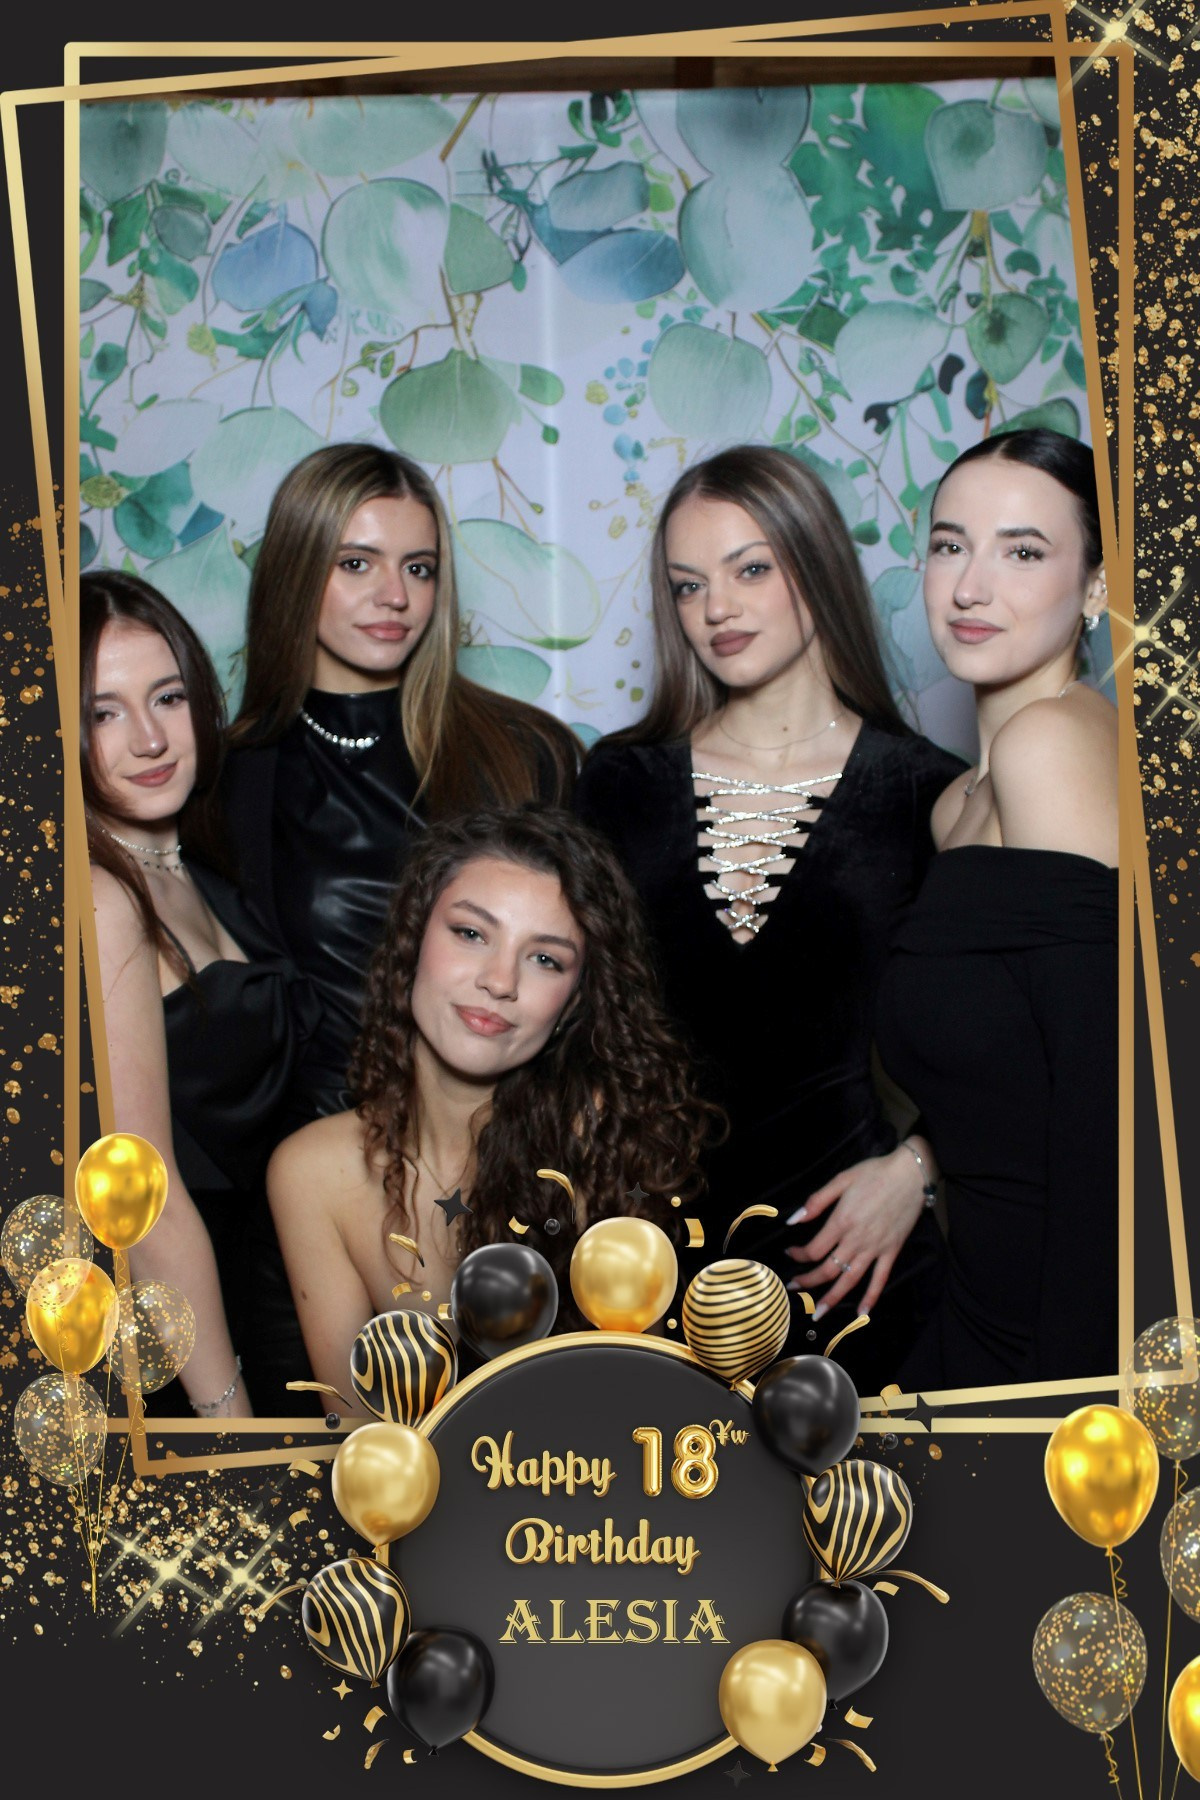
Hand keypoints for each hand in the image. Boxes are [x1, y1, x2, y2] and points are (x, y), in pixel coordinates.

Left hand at [784, 1144, 930, 1321]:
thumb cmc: (874, 1173)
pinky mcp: (891, 1251)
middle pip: (828, 1269)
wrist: (910, 1174)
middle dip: (808, 1282)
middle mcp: (856, 1240)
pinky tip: (862, 1313)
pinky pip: (880, 1279)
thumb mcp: (841, 1180)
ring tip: (818, 1313)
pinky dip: (871, 1297)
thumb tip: (793, 1220)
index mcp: (841, 1221)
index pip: (814, 1249)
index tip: (791, 1254)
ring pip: (850, 1280)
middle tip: (794, 1288)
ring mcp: (875, 1248)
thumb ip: (816, 1201)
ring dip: (832, 1298)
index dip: (799, 1255)